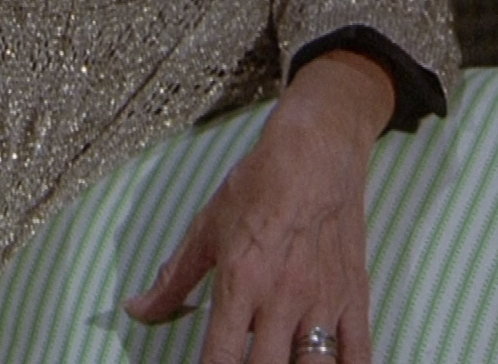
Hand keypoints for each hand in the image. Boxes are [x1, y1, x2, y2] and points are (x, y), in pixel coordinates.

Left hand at [122, 51, 394, 363]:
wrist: (316, 154)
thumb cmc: (257, 187)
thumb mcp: (204, 230)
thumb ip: (174, 279)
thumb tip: (138, 310)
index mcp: (240, 284)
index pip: (221, 357)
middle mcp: (282, 300)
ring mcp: (323, 303)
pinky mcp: (355, 299)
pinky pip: (358, 355)